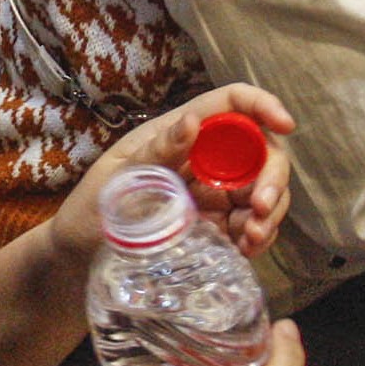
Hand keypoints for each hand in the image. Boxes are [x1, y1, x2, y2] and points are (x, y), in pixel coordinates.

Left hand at [51, 85, 297, 274]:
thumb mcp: (117, 179)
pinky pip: (254, 225)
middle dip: (273, 176)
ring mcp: (215, 194)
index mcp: (179, 134)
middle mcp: (205, 159)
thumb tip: (192, 122)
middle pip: (260, 150)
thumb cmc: (92, 210)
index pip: (230, 105)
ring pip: (264, 189)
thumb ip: (156, 153)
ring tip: (252, 238)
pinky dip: (260, 236)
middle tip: (262, 209)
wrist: (79, 260)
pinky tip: (247, 249)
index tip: (285, 124)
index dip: (262, 105)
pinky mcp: (218, 228)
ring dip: (271, 212)